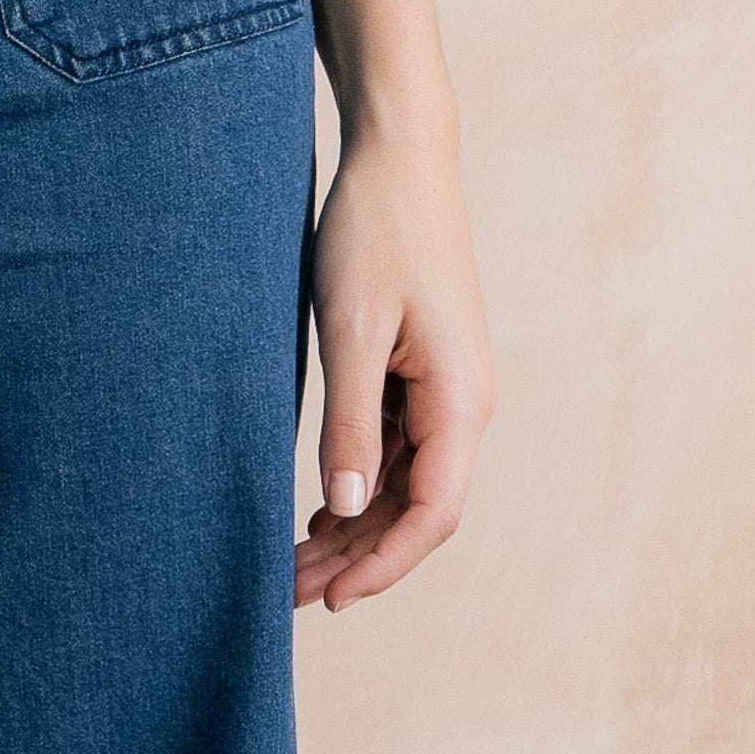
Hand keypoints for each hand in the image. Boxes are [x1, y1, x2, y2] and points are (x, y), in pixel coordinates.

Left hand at [295, 0, 494, 611]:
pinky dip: (361, 481)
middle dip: (359, 556)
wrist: (400, 155)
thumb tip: (349, 507)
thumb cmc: (377, 232)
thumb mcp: (351, 327)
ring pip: (406, 482)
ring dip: (356, 523)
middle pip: (418, 508)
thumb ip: (351, 420)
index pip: (431, 514)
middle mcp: (464, 403)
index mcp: (461, 400)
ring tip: (293, 561)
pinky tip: (319, 505)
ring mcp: (446, 387)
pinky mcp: (423, 369)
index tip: (330, 598)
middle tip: (290, 591)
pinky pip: (399, 446)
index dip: (381, 564)